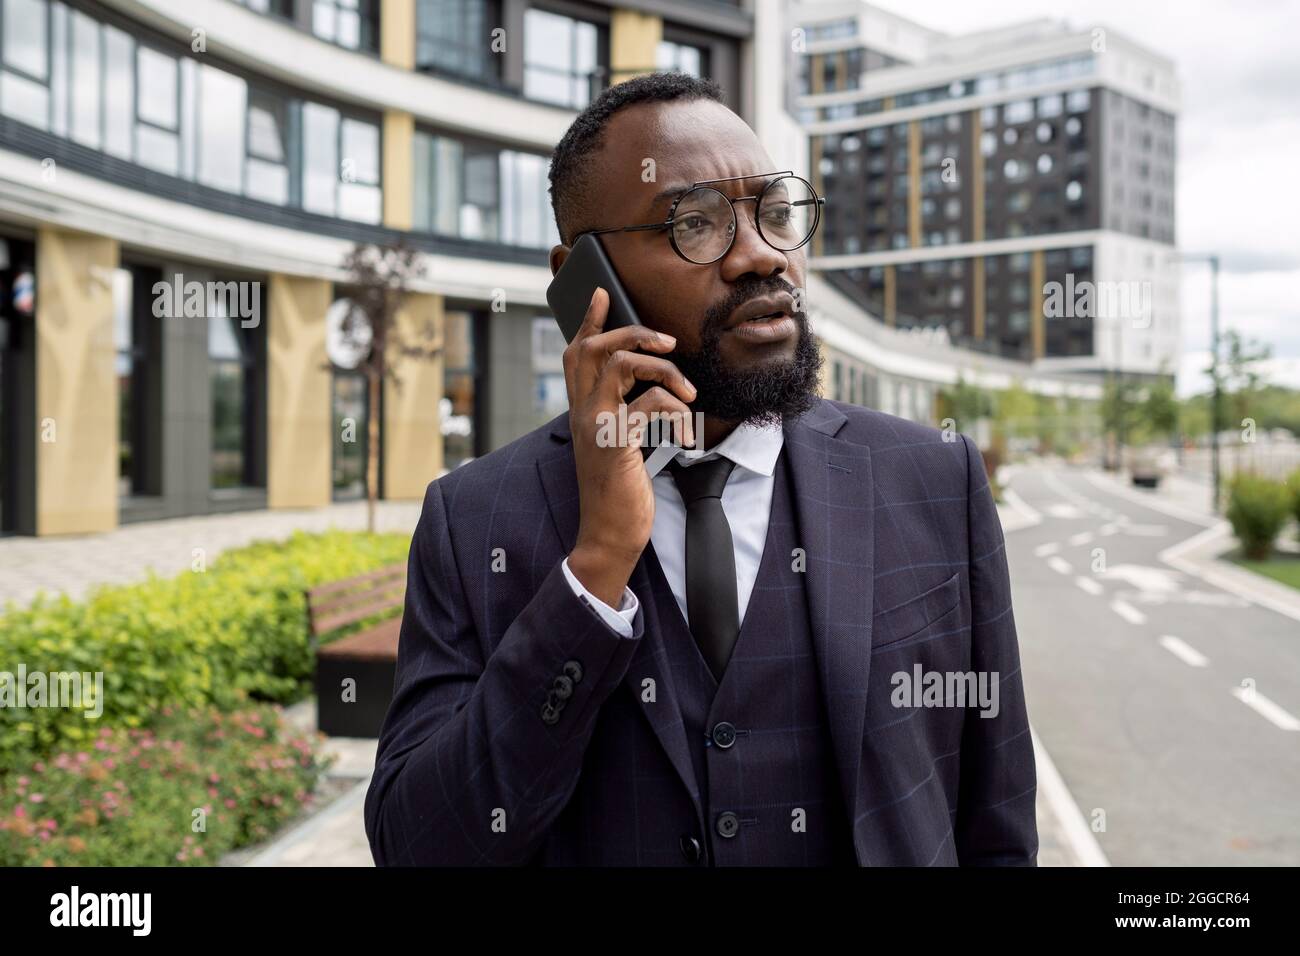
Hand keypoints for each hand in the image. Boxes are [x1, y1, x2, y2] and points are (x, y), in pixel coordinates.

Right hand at [563, 288, 696, 605]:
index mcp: (581, 411)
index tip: (604, 294)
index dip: (589, 320)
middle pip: (594, 346)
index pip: (576, 354)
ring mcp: (595, 426)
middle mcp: (581, 413)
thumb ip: (623, 415)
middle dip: (633, 331)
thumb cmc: (619, 492)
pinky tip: (686, 433)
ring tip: (687, 389)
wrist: (609, 535)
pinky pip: (648, 403)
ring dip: (662, 367)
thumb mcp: (619, 446)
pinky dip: (675, 410)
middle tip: (667, 341)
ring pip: (619, 363)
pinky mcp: (615, 442)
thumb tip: (650, 387)